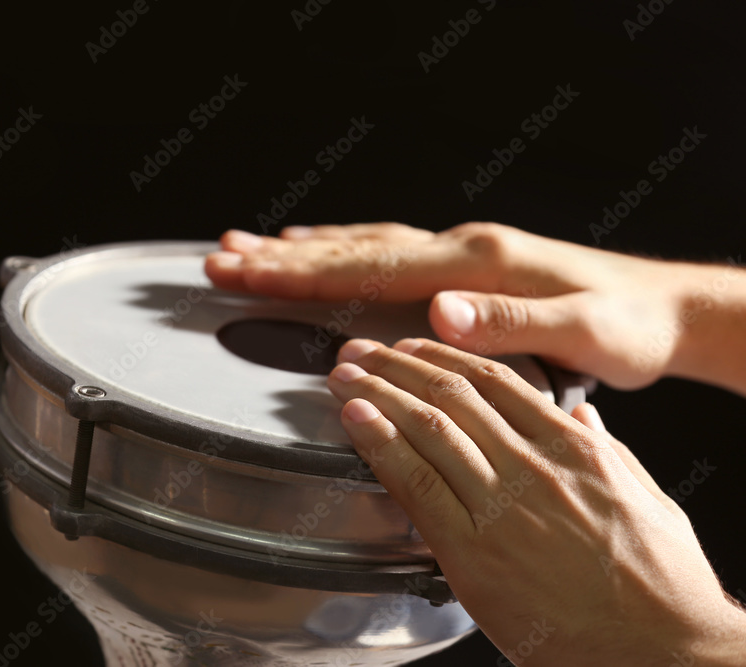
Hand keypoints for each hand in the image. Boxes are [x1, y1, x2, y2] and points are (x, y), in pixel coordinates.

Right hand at [205, 222, 741, 391]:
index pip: (368, 266)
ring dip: (301, 249)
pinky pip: (387, 251)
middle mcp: (459, 248)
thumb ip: (512, 322)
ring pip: (363, 244)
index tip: (242, 270)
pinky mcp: (465, 268)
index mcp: (474, 264)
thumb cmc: (629, 328)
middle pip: (352, 248)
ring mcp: (460, 253)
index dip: (299, 271)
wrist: (665, 309)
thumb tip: (441, 310)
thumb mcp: (586, 333)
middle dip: (279, 257)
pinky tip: (322, 247)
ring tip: (246, 248)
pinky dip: (344, 249)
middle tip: (218, 258)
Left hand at [328, 337, 745, 665]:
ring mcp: (500, 506)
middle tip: (361, 351)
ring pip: (427, 428)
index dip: (443, 357)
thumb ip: (609, 451)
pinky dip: (379, 445)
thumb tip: (584, 415)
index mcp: (573, 449)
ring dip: (376, 393)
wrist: (661, 652)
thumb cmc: (661, 586)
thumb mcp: (649, 500)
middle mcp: (532, 467)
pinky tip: (355, 420)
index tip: (411, 348)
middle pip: (450, 395)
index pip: (495, 381)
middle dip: (396, 365)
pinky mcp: (471, 552)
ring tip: (344, 375)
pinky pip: (416, 484)